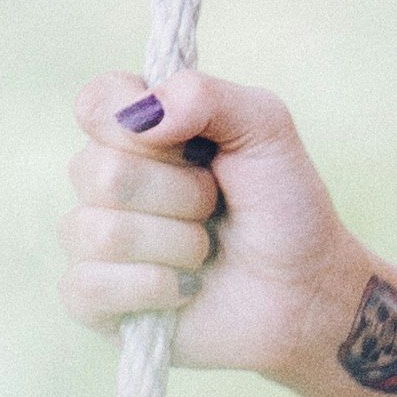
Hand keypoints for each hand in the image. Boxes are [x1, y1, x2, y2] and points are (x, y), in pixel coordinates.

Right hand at [57, 64, 360, 378]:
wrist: (307, 290)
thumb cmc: (285, 207)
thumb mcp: (265, 128)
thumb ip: (204, 95)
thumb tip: (139, 116)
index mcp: (137, 130)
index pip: (96, 104)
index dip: (139, 124)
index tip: (193, 145)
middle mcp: (106, 181)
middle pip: (101, 172)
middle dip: (182, 193)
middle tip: (215, 204)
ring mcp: (96, 242)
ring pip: (101, 232)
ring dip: (178, 243)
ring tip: (206, 249)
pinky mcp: (95, 301)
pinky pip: (90, 286)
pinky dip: (156, 286)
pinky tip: (186, 289)